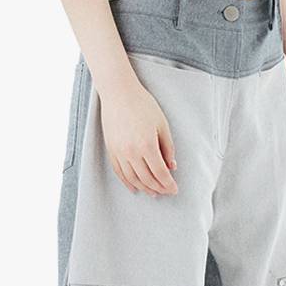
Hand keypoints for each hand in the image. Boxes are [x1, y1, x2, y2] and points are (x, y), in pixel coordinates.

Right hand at [99, 78, 178, 196]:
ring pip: (132, 179)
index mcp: (147, 145)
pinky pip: (119, 172)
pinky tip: (134, 187)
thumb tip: (171, 166)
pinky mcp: (111, 150)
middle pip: (147, 179)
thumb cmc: (142, 104)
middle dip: (159, 188)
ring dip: (144, 188)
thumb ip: (167, 147)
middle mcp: (131, 152)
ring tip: (153, 192)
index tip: (174, 189)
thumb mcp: (162, 124)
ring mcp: (119, 152)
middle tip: (167, 192)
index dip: (168, 184)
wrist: (119, 93)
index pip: (160, 173)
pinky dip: (128, 182)